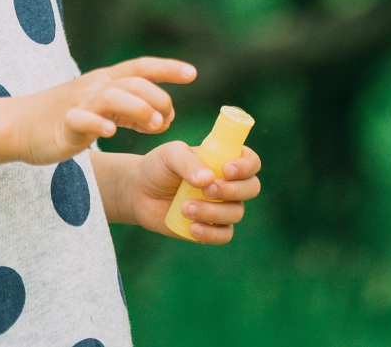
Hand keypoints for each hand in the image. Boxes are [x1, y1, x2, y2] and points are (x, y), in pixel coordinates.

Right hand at [8, 57, 194, 165]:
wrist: (20, 125)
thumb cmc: (67, 117)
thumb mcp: (104, 108)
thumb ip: (133, 111)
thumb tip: (164, 118)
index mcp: (106, 80)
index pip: (141, 67)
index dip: (167, 68)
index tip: (192, 73)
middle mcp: (96, 86)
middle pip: (133, 81)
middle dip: (157, 97)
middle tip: (167, 119)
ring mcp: (79, 103)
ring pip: (113, 96)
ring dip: (138, 107)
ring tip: (154, 124)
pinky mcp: (63, 123)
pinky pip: (82, 119)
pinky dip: (98, 124)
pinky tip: (111, 132)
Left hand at [120, 140, 262, 243]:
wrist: (138, 192)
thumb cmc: (157, 167)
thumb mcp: (170, 155)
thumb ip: (188, 162)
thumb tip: (208, 180)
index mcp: (224, 160)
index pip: (251, 162)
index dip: (246, 166)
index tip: (226, 170)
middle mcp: (228, 183)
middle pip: (251, 188)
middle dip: (232, 190)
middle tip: (206, 190)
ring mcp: (221, 207)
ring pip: (236, 213)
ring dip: (214, 212)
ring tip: (185, 207)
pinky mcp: (210, 228)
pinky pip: (224, 235)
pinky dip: (211, 233)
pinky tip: (192, 228)